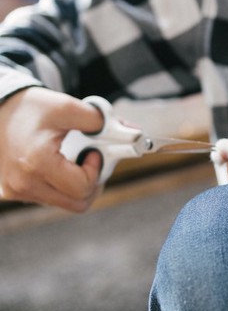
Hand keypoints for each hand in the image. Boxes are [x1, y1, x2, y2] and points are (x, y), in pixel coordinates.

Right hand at [0, 88, 104, 210]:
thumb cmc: (32, 107)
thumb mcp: (68, 107)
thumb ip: (102, 121)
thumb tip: (133, 133)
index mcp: (36, 162)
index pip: (83, 187)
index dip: (96, 169)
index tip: (92, 151)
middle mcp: (23, 183)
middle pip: (78, 202)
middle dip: (92, 182)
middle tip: (90, 160)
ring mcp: (16, 190)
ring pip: (66, 203)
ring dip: (77, 185)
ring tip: (72, 160)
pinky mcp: (12, 192)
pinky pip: (50, 199)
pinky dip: (61, 186)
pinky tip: (58, 166)